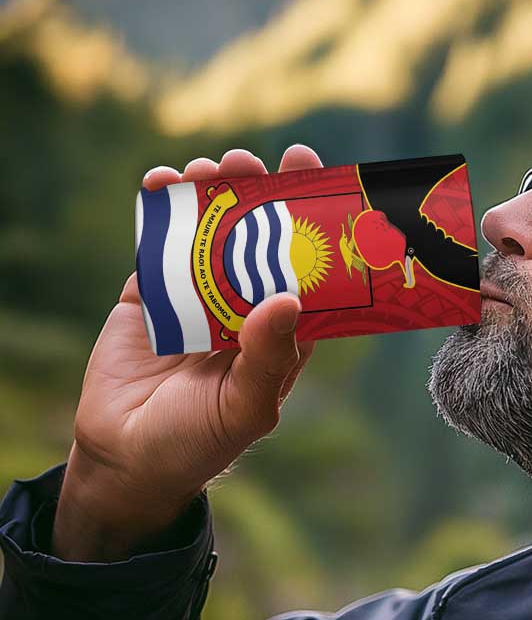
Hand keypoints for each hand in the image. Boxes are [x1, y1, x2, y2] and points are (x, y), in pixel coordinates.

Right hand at [53, 145, 322, 558]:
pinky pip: (159, 242)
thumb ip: (269, 358)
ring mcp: (197, 296)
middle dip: (261, 195)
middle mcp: (245, 307)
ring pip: (211, 230)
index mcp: (282, 332)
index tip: (317, 178)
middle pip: (260, 238)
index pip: (307, 269)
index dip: (314, 225)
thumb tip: (288, 298)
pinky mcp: (151, 292)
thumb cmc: (199, 441)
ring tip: (212, 168)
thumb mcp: (245, 408)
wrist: (126, 457)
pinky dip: (161, 207)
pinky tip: (163, 182)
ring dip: (213, 193)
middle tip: (257, 162)